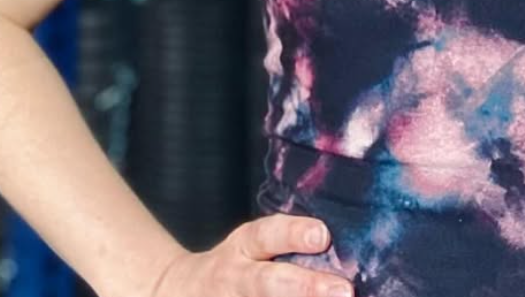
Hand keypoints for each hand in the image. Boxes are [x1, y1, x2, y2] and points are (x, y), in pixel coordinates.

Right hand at [150, 213, 353, 296]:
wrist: (177, 291)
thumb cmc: (236, 265)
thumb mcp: (251, 245)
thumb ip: (288, 245)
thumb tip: (346, 248)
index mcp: (243, 247)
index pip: (268, 235)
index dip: (294, 234)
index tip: (323, 235)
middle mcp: (234, 278)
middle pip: (267, 283)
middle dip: (305, 287)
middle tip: (344, 291)